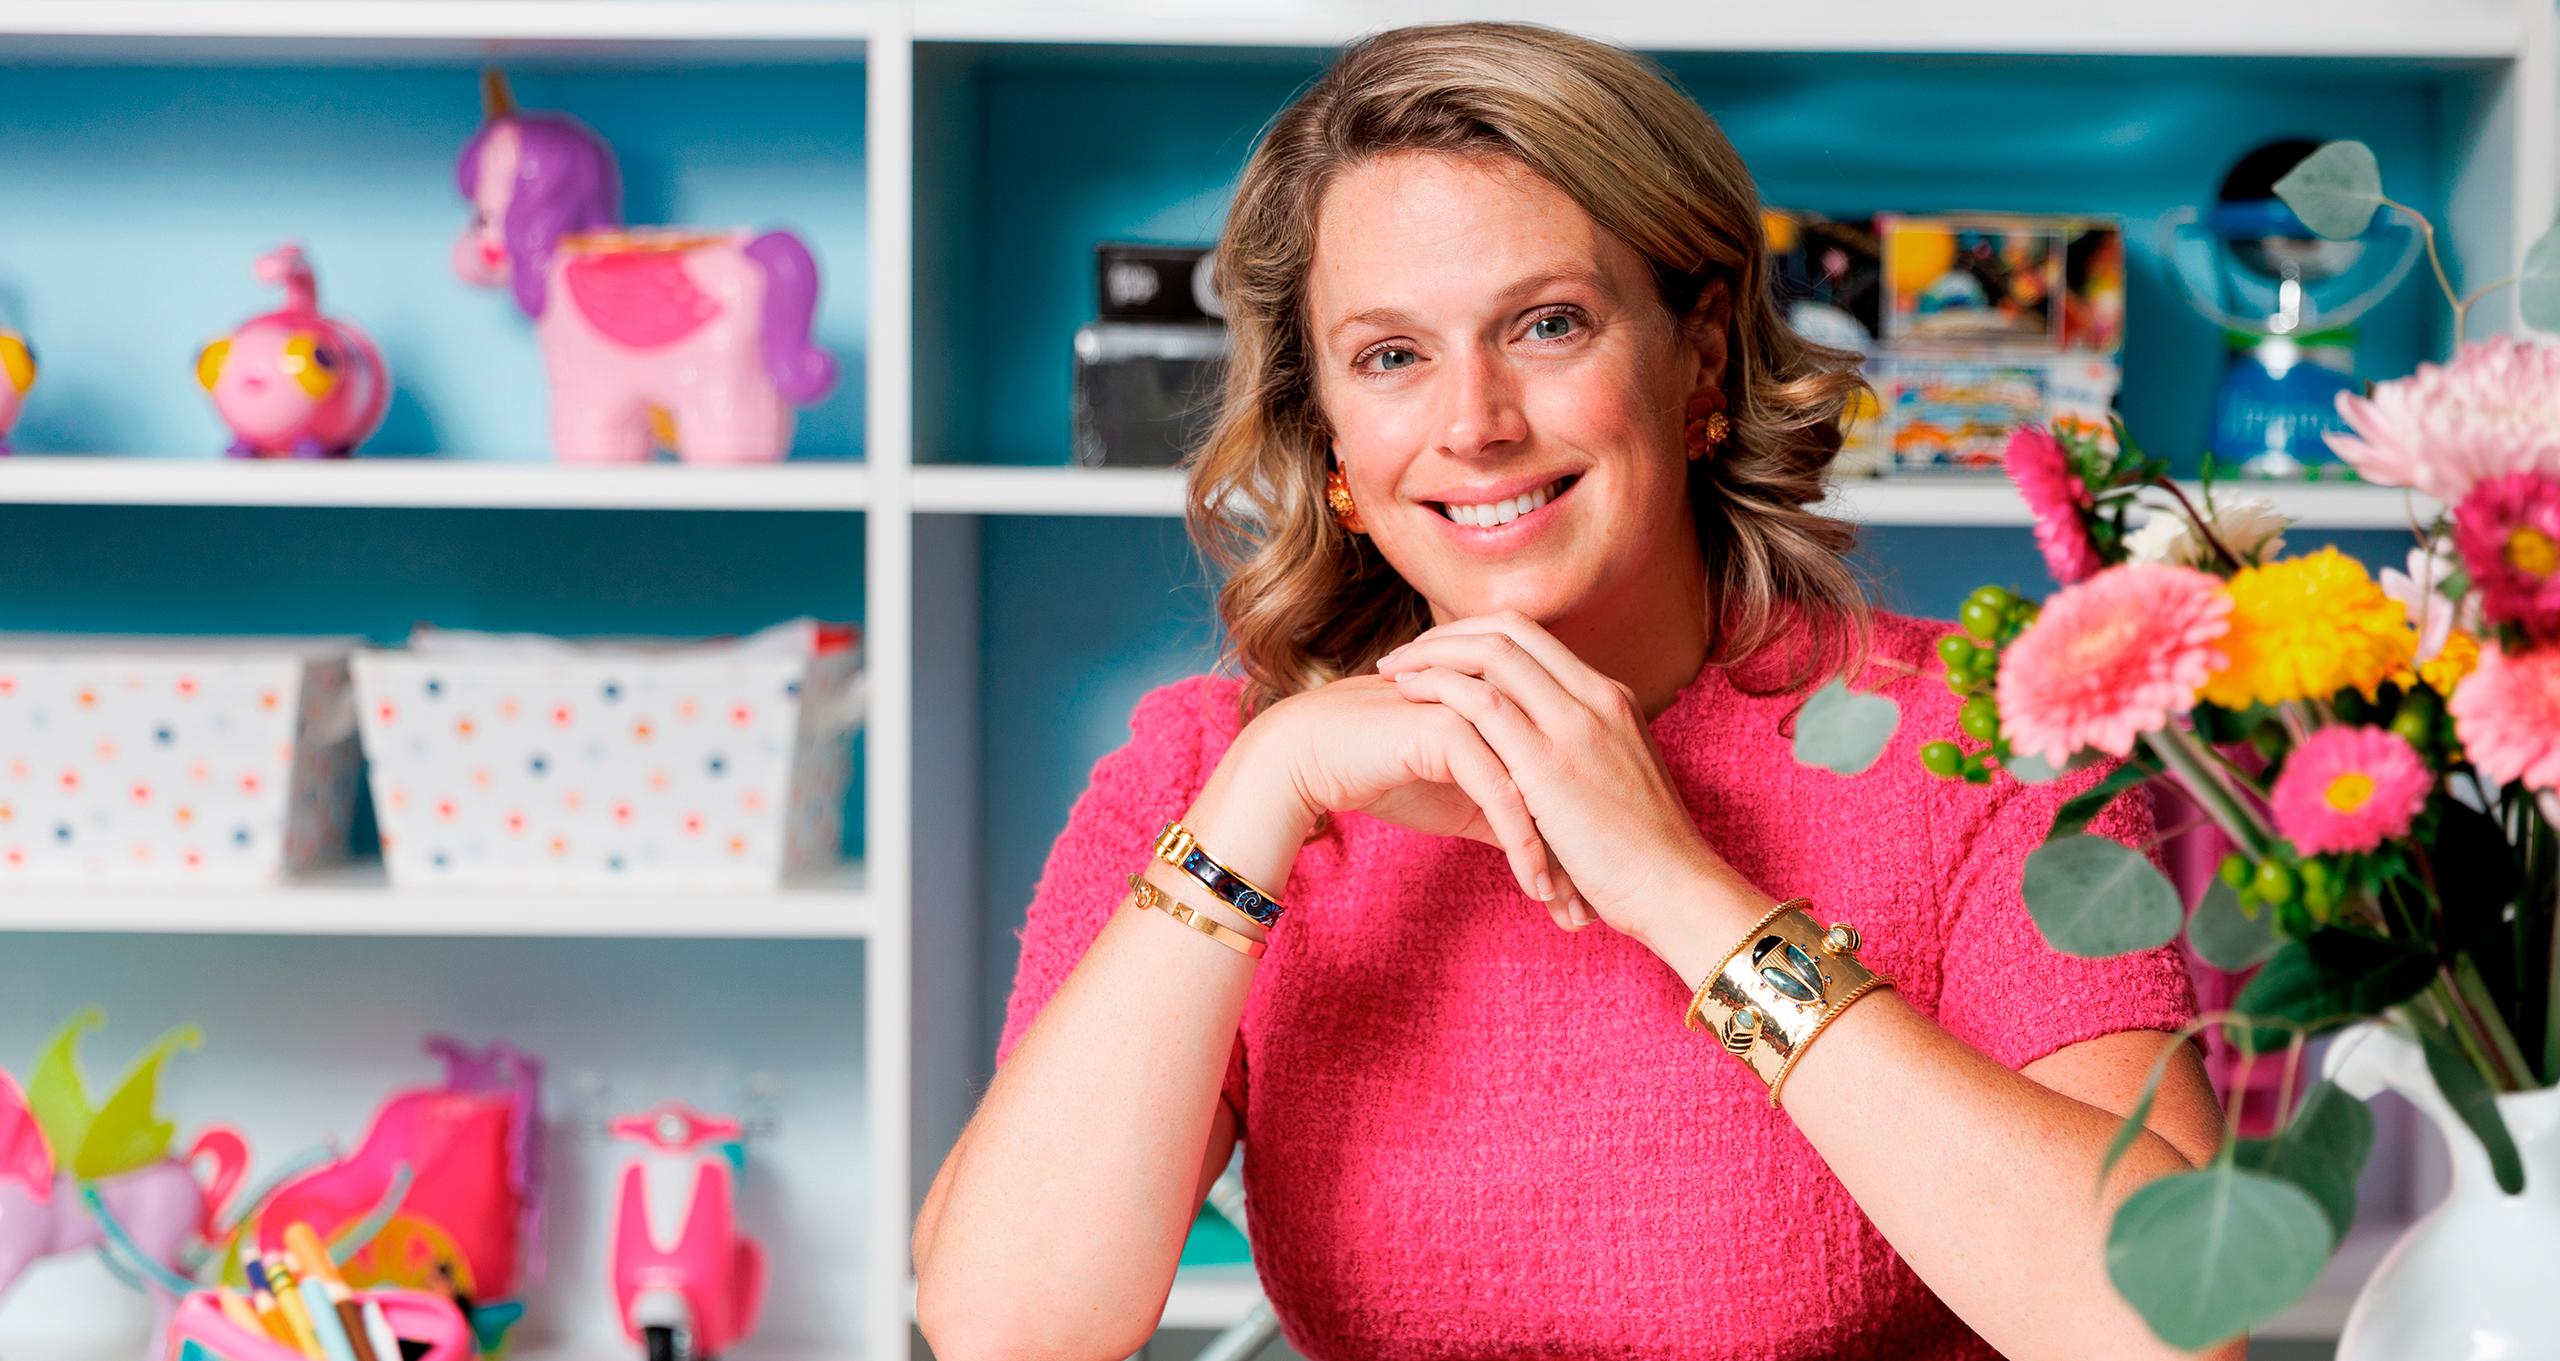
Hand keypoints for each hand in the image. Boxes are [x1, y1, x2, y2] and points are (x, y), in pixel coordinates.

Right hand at [1252, 672, 1588, 930]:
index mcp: (1515, 705)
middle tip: (1599, 910)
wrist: (1310, 756)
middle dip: (1585, 850)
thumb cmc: (1383, 772)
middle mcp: (1504, 698)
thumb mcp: (1463, 804)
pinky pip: (1501, 792)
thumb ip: (1507, 812)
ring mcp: (1478, 707)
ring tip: (1574, 908)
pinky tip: (1534, 886)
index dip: (1586, 834)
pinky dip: (1523, 844)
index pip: (1569, 770)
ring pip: (1541, 787)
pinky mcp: (1447, 727)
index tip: (1600, 892)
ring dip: (1562, 853)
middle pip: (1566, 777)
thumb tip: (1548, 854)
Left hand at [1371, 610, 1754, 946]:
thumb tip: (1532, 765)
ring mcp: (1576, 725)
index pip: (1535, 637)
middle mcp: (1596, 698)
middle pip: (1509, 630)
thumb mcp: (1614, 786)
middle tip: (1403, 656)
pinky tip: (1408, 700)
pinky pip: (1484, 704)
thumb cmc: (1645, 857)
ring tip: (1392, 674)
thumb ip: (1577, 760)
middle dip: (1447, 634)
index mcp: (1610, 700)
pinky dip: (1440, 690)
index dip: (1477, 635)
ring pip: (1493, 654)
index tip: (1437, 654)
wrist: (1680, 892)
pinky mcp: (1552, 763)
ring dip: (1433, 656)